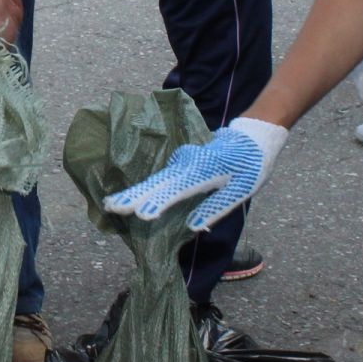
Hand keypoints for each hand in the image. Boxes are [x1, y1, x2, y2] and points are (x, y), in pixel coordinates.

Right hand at [103, 117, 288, 231]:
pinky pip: (160, 177)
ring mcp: (182, 160)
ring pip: (155, 179)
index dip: (159, 202)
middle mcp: (188, 163)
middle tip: (111, 207)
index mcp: (205, 170)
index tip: (141, 214)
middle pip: (158, 182)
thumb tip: (192, 226)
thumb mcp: (242, 189)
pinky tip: (129, 198)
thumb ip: (216, 206)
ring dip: (133, 192)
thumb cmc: (250, 165)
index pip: (177, 189)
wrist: (252, 136)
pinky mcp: (180, 162)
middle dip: (134, 195)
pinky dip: (143, 187)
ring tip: (112, 204)